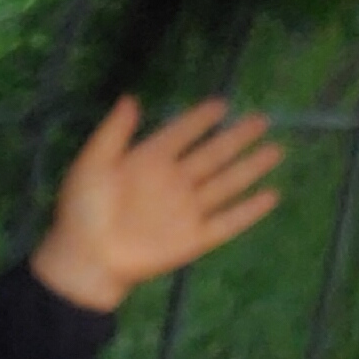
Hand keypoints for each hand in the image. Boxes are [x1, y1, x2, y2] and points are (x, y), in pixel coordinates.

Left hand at [29, 96, 285, 313]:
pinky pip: (227, 222)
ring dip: (250, 168)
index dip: (199, 119)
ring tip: (276, 150)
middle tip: (262, 119)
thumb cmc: (82, 211)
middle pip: (212, 154)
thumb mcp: (92, 164)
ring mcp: (186, 210)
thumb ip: (113, 132)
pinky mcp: (194, 238)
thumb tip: (132, 98)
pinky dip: (248, 211)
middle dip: (237, 138)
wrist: (86, 260)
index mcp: (149, 160)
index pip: (181, 133)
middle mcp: (174, 181)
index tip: (221, 104)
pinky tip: (270, 196)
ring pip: (226, 183)